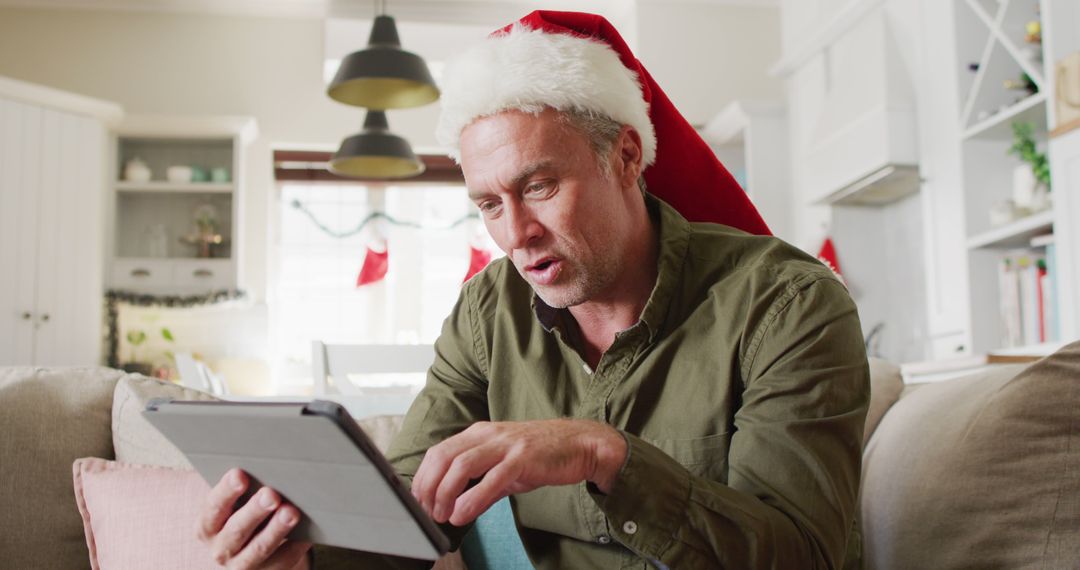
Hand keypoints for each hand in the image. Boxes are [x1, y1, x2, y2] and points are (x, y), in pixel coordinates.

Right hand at [196, 468, 311, 569]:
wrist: (248, 547)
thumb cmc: (242, 512)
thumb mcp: (234, 503)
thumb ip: (243, 488)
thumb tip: (267, 463)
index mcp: (207, 525)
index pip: (213, 507)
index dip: (226, 491)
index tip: (239, 474)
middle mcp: (221, 548)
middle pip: (237, 530)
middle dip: (255, 511)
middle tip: (271, 494)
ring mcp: (242, 564)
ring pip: (259, 548)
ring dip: (276, 530)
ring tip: (291, 512)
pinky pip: (282, 560)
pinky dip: (295, 546)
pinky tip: (306, 534)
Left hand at [411, 419, 626, 526]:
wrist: (581, 444)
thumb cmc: (542, 454)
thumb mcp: (505, 468)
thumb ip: (482, 485)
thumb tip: (458, 507)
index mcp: (479, 433)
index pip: (439, 452)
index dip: (423, 477)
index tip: (418, 500)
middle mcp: (488, 434)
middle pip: (443, 457)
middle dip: (428, 487)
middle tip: (426, 511)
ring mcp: (505, 444)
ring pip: (462, 465)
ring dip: (445, 493)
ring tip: (441, 514)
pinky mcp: (523, 458)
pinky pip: (491, 478)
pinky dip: (472, 499)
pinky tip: (462, 513)